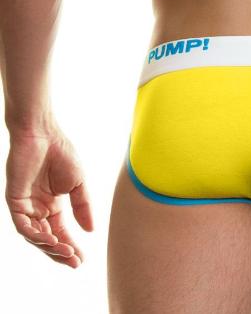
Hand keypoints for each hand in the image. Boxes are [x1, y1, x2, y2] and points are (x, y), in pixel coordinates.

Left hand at [5, 127, 93, 268]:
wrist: (43, 134)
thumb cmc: (61, 153)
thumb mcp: (78, 183)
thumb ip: (83, 206)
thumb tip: (91, 230)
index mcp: (53, 204)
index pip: (60, 231)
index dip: (71, 246)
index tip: (82, 260)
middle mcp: (38, 209)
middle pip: (48, 238)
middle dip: (60, 252)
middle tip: (75, 262)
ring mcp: (26, 206)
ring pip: (35, 236)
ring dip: (50, 246)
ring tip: (66, 252)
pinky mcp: (15, 201)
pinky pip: (23, 226)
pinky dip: (36, 235)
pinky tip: (50, 239)